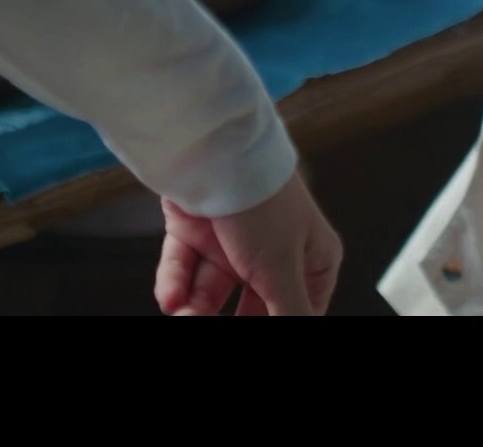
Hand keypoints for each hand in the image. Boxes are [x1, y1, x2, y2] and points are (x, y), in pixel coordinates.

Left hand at [154, 170, 342, 314]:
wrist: (215, 152)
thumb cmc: (262, 201)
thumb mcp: (281, 270)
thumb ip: (289, 312)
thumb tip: (299, 331)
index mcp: (311, 258)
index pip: (301, 308)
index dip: (279, 321)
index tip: (258, 329)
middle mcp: (273, 252)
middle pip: (252, 307)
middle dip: (230, 322)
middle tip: (208, 327)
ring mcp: (233, 243)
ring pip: (212, 293)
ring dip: (195, 310)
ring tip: (184, 317)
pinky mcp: (198, 232)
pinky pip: (184, 269)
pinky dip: (175, 284)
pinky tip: (172, 299)